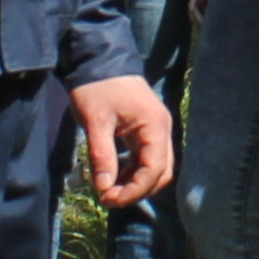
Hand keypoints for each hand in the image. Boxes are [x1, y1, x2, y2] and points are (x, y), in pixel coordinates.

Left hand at [75, 76, 173, 207]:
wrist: (97, 59)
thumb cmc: (96, 87)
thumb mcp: (95, 122)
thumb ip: (102, 155)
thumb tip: (104, 188)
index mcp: (154, 125)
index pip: (155, 169)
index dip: (135, 189)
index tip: (109, 199)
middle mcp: (162, 129)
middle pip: (161, 172)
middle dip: (137, 190)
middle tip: (108, 198)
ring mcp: (156, 130)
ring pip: (155, 167)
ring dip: (135, 183)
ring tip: (108, 189)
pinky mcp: (146, 130)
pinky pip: (146, 158)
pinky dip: (132, 171)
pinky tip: (112, 176)